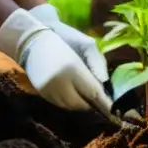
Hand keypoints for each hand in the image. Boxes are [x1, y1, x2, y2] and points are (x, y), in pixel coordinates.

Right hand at [0, 8, 122, 125]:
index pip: (92, 92)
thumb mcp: (86, 45)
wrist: (34, 39)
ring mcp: (48, 89)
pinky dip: (69, 101)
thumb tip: (104, 84)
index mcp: (72, 68)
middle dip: (93, 103)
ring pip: (70, 106)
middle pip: (82, 104)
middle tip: (100, 100)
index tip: (114, 110)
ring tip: (87, 96)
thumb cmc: (64, 38)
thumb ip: (97, 64)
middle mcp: (59, 82)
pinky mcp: (41, 92)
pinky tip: (73, 93)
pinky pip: (59, 104)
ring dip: (81, 103)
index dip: (104, 102)